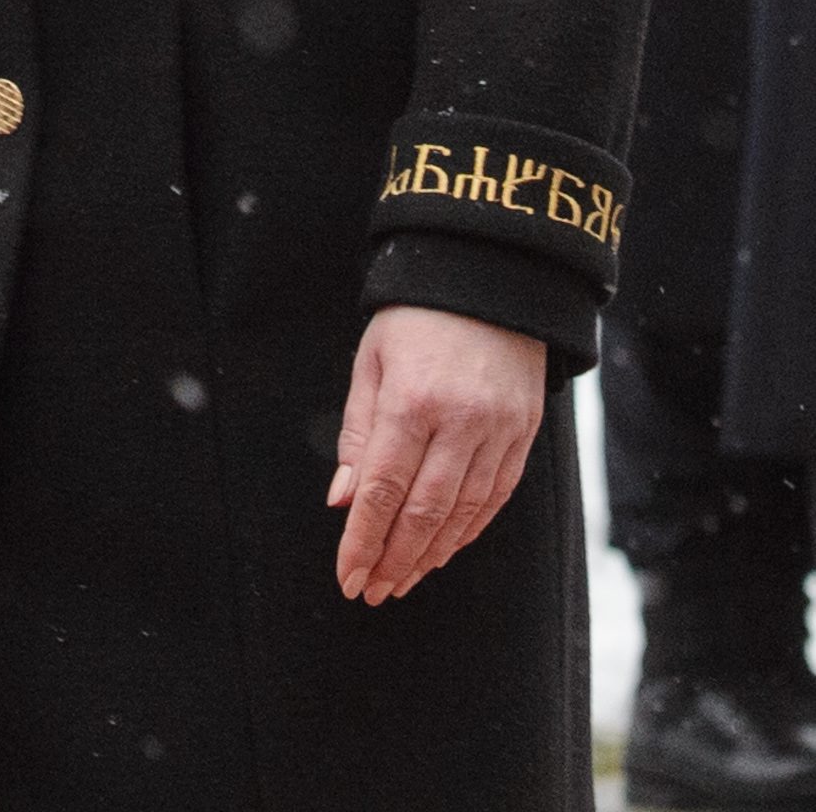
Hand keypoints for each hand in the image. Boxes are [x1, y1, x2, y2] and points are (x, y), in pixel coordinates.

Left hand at [329, 303, 544, 600]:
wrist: (488, 277)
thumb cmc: (415, 318)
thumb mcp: (372, 362)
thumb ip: (358, 435)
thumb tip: (344, 501)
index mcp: (412, 400)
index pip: (383, 491)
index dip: (364, 541)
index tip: (348, 576)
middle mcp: (460, 422)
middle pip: (423, 514)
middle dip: (393, 560)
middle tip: (371, 591)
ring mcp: (498, 432)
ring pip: (462, 516)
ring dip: (429, 556)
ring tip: (401, 580)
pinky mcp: (523, 436)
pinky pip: (494, 500)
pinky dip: (466, 533)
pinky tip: (443, 551)